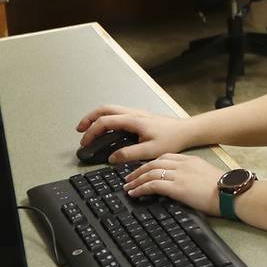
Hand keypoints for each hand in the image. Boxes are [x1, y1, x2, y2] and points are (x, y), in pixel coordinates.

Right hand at [76, 105, 200, 164]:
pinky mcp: (140, 117)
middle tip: (79, 130)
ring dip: (97, 117)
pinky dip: (106, 118)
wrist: (186, 131)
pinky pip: (117, 113)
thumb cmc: (172, 139)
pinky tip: (106, 129)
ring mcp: (136, 113)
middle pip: (105, 109)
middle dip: (89, 118)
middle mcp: (133, 113)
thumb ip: (129, 154)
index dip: (91, 131)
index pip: (105, 121)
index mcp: (133, 120)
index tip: (85, 142)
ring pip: (111, 109)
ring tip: (88, 128)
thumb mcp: (150, 151)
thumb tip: (112, 158)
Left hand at [123, 153, 222, 215]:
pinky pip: (153, 185)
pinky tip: (134, 193)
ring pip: (150, 172)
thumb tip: (186, 186)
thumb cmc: (224, 189)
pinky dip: (141, 188)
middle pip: (154, 162)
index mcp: (191, 160)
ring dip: (136, 179)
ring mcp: (179, 175)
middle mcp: (183, 165)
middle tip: (129, 177)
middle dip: (139, 170)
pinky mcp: (177, 187)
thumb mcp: (207, 177)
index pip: (165, 157)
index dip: (151, 163)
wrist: (231, 192)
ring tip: (128, 186)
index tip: (143, 169)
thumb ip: (194, 177)